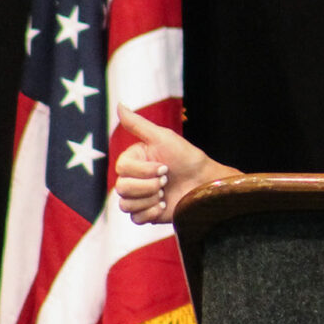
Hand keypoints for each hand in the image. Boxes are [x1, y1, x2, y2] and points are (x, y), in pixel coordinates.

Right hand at [113, 104, 239, 223]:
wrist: (204, 182)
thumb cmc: (186, 157)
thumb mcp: (162, 137)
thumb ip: (137, 124)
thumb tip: (118, 105)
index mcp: (134, 160)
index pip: (121, 169)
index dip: (143, 171)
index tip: (165, 167)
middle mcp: (133, 178)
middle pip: (121, 188)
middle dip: (147, 186)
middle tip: (166, 181)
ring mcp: (139, 197)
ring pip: (125, 205)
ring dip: (149, 200)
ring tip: (165, 194)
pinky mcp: (147, 213)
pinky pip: (135, 219)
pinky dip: (150, 213)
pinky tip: (164, 205)